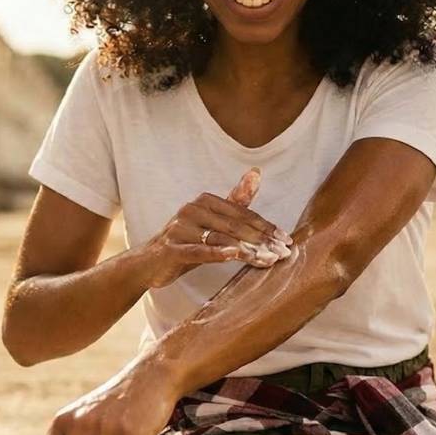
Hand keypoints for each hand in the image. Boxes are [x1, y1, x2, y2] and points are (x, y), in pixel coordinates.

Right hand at [142, 167, 293, 287]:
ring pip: (220, 238)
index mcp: (204, 201)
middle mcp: (192, 209)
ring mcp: (180, 228)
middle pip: (234, 225)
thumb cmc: (186, 240)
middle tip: (283, 252)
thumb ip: (235, 199)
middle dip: (262, 239)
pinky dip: (217, 253)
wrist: (149, 262)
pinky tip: (234, 255)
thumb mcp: (212, 220)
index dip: (266, 226)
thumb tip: (257, 172)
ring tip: (267, 259)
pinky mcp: (172, 248)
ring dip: (247, 250)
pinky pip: (199, 250)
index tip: (286, 239)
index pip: (242, 212)